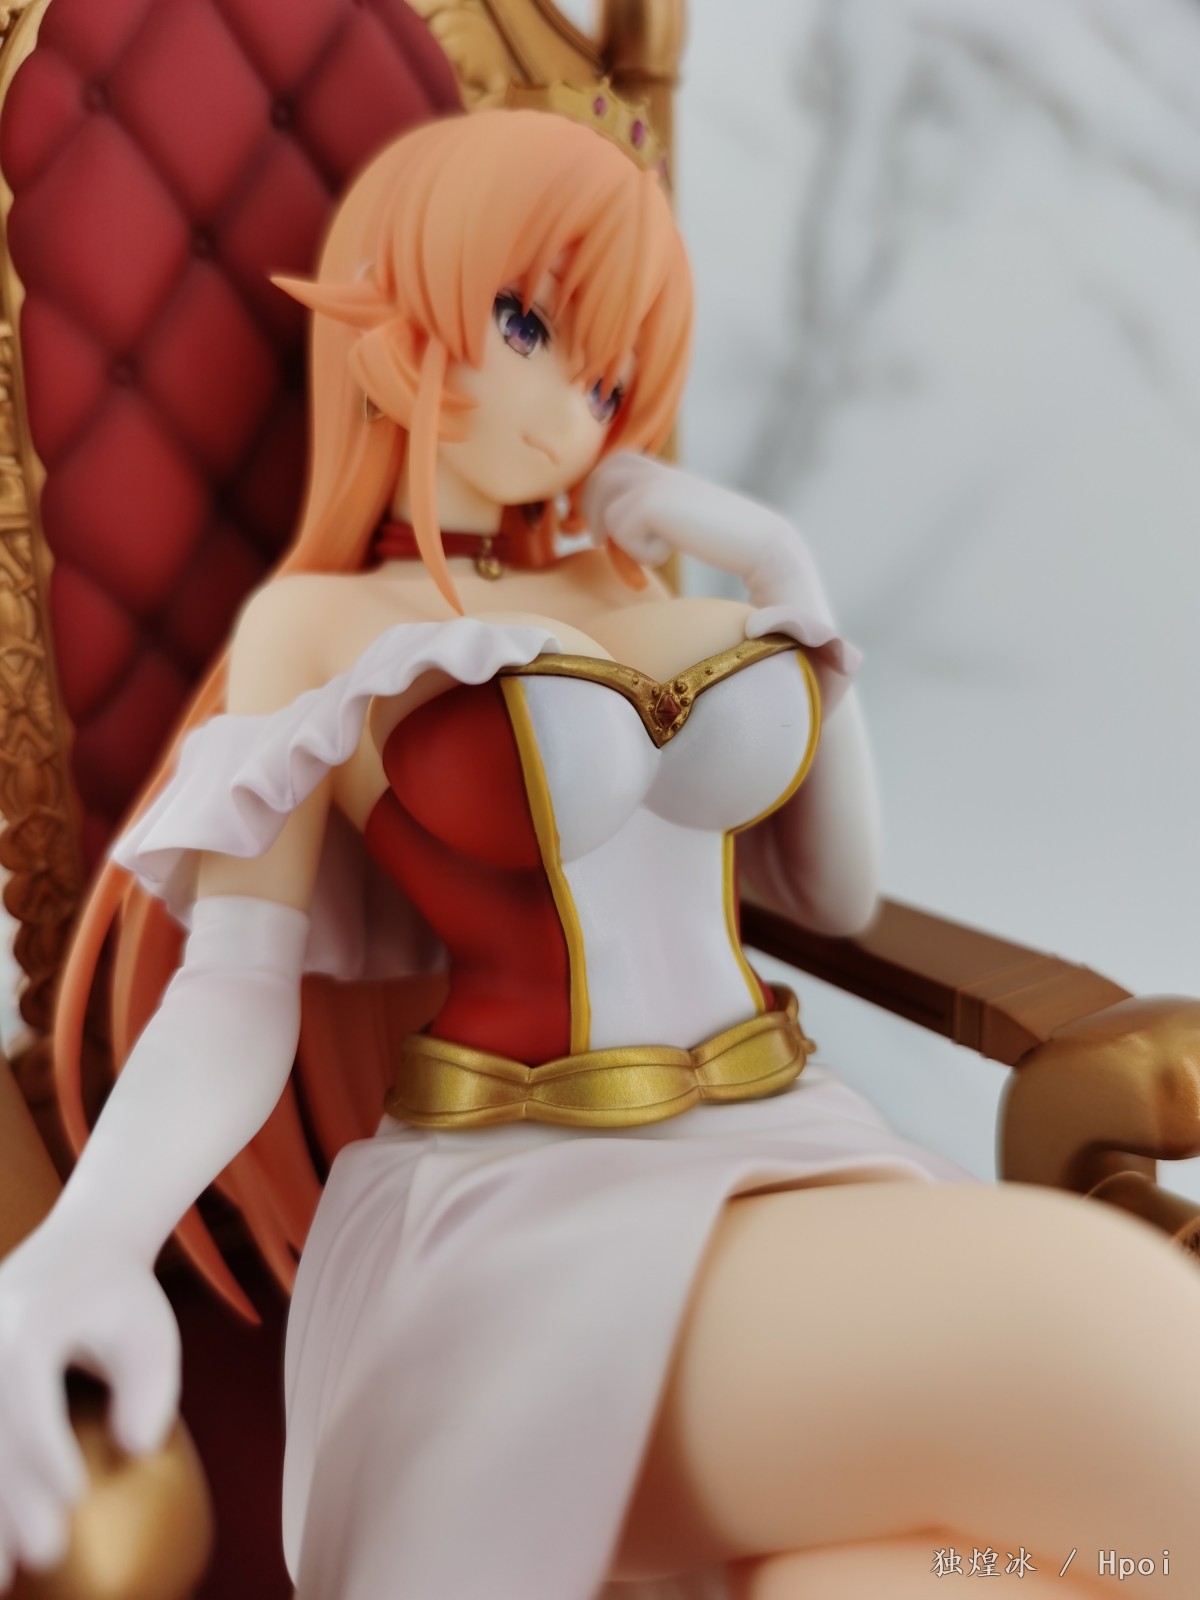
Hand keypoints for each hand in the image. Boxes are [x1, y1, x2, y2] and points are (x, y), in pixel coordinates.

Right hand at [0, 1222, 179, 1584]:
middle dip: (10, 1498)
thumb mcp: (151, 1331)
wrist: (78, 1247)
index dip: (43, 1448)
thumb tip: (136, 1450)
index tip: (73, 1499)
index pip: (26, 1391)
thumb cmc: (121, 1298)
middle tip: (44, 1554)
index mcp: (29, 1321)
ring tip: (2, 1579)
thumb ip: (150, 1389)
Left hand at [582, 450, 794, 576]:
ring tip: (651, 551)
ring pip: (603, 508)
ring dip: (619, 538)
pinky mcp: (650, 501)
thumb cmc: (719, 538)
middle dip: (593, 514)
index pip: (609, 466)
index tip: (587, 529)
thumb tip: (593, 528)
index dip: (591, 496)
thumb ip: (643, 513)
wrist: (756, 540)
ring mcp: (651, 481)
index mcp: (659, 467)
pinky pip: (620, 532)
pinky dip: (641, 552)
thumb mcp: (674, 518)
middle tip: (604, 543)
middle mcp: (654, 467)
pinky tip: (669, 552)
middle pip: (597, 479)